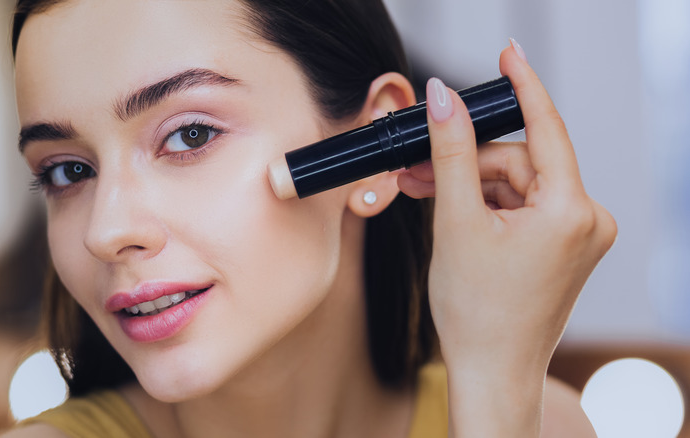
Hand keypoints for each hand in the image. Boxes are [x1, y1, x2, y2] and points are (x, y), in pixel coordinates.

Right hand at [397, 44, 615, 436]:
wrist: (490, 369)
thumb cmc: (477, 311)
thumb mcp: (456, 221)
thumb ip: (451, 152)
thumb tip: (444, 97)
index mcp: (571, 211)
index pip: (546, 128)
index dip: (523, 85)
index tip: (508, 52)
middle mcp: (587, 220)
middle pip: (518, 161)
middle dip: (466, 163)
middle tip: (417, 171)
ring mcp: (578, 235)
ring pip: (516, 183)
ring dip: (470, 186)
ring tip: (426, 197)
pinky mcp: (565, 245)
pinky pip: (522, 204)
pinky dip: (486, 204)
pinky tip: (454, 214)